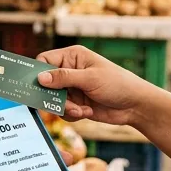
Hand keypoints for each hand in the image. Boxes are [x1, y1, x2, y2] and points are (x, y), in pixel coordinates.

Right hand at [37, 46, 161, 128]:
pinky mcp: (76, 103)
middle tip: (61, 104)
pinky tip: (87, 111)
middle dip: (53, 96)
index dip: (37, 73)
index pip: (44, 61)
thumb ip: (63, 78)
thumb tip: (40, 78)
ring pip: (53, 100)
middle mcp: (70, 71)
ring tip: (81, 109)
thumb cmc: (117, 84)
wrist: (135, 105)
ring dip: (66, 107)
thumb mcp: (89, 78)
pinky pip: (63, 111)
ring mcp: (72, 88)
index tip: (35, 86)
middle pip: (46, 83)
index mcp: (72, 57)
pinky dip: (72, 114)